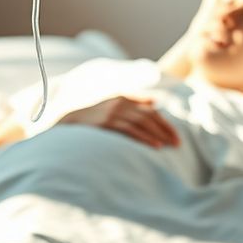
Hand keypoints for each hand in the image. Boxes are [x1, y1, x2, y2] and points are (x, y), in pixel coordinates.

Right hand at [57, 96, 179, 148]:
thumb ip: (132, 99)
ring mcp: (113, 112)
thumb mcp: (111, 100)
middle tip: (178, 143)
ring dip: (159, 134)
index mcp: (122, 96)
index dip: (164, 122)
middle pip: (149, 116)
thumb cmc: (89, 112)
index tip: (175, 134)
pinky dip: (145, 138)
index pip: (149, 109)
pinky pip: (131, 131)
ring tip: (170, 145)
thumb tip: (154, 102)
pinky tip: (155, 146)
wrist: (64, 116)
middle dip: (166, 129)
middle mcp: (119, 102)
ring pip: (142, 123)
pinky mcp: (106, 123)